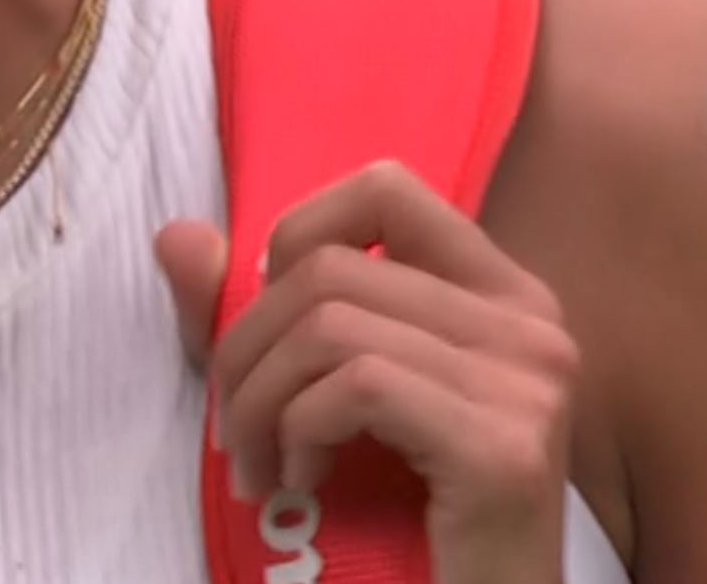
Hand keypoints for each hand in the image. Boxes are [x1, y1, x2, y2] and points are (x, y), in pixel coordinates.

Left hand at [157, 163, 579, 583]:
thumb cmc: (396, 517)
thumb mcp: (313, 398)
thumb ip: (248, 318)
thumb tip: (176, 235)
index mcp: (501, 296)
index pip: (387, 189)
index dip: (299, 233)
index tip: (267, 320)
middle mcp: (530, 325)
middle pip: (331, 269)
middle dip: (245, 349)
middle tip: (235, 431)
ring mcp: (527, 384)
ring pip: (328, 326)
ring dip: (259, 404)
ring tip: (261, 467)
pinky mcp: (503, 448)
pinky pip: (354, 387)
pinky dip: (298, 433)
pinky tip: (303, 482)